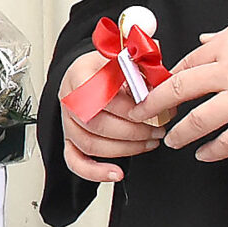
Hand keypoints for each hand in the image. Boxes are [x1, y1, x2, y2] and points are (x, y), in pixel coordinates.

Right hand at [59, 49, 163, 183]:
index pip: (101, 96)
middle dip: (133, 131)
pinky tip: (116, 173)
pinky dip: (95, 171)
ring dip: (125, 148)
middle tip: (159, 128)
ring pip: (90, 144)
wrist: (92, 73)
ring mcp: (68, 122)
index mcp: (80, 75)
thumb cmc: (110, 66)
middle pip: (95, 124)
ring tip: (150, 142)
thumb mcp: (127, 53)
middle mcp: (69, 99)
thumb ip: (141, 55)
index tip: (154, 108)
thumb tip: (155, 54)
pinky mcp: (70, 140)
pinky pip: (75, 161)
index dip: (130, 107)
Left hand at [138, 21, 227, 161]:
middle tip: (140, 113)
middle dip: (154, 104)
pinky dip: (213, 151)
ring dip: (180, 132)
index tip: (151, 88)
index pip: (184, 63)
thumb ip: (223, 39)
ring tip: (170, 139)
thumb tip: (202, 40)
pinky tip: (202, 154)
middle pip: (179, 89)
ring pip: (199, 120)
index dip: (164, 78)